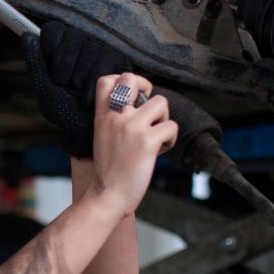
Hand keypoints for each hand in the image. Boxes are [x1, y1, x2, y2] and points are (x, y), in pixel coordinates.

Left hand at [22, 23, 130, 157]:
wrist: (85, 129)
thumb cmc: (63, 109)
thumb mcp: (44, 88)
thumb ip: (35, 62)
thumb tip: (27, 35)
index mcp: (59, 50)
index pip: (54, 31)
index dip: (52, 50)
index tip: (52, 71)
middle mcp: (80, 46)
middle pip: (73, 37)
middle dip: (66, 67)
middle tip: (66, 85)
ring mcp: (100, 51)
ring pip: (90, 48)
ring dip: (80, 77)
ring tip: (78, 92)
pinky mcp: (117, 61)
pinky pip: (106, 60)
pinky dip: (93, 82)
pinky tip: (89, 96)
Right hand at [91, 73, 178, 214]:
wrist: (108, 194)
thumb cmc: (109, 169)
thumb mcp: (103, 137)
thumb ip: (115, 119)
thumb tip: (139, 105)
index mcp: (102, 116)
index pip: (107, 80)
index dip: (125, 80)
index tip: (134, 94)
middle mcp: (116, 117)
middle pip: (132, 79)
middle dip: (147, 89)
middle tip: (150, 110)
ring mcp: (132, 127)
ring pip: (161, 102)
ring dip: (164, 119)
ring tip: (155, 137)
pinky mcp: (148, 141)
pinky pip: (171, 127)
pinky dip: (170, 140)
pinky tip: (159, 152)